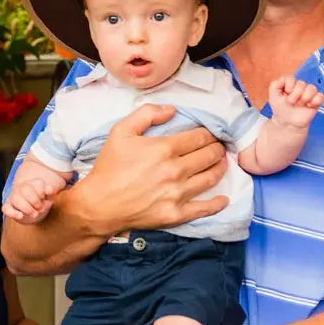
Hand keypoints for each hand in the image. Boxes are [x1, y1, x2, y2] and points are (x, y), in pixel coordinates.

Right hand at [3, 176, 61, 223]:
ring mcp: (14, 196)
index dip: (41, 193)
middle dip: (35, 201)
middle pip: (25, 189)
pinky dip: (13, 213)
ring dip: (27, 208)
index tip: (44, 199)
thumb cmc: (42, 202)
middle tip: (40, 208)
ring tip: (34, 214)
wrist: (33, 211)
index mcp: (33, 183)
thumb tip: (49, 190)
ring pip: (15, 198)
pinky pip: (6, 208)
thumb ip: (50, 193)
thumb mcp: (50, 197)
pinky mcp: (8, 206)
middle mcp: (22, 188)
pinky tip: (20, 216)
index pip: (37, 182)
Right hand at [72, 105, 227, 234]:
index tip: (211, 134)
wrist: (99, 204)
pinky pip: (204, 209)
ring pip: (211, 178)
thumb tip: (172, 110)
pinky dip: (217, 203)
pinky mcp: (176, 214)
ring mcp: (177, 194)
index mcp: (164, 148)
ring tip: (222, 164)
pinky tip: (224, 199)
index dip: (209, 134)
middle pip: (209, 155)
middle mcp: (175, 171)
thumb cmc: (109, 167)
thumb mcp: (121, 131)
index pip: (200, 137)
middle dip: (217, 148)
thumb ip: (147, 114)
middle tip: (219, 147)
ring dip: (220, 168)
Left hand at [267, 76, 323, 128]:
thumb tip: (283, 79)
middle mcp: (300, 87)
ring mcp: (309, 94)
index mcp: (290, 84)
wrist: (287, 122)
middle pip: (301, 84)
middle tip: (292, 102)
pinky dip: (316, 100)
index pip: (291, 79)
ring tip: (301, 104)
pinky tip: (309, 106)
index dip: (288, 87)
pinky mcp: (316, 101)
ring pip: (312, 88)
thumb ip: (275, 85)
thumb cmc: (280, 108)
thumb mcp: (272, 96)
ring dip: (305, 97)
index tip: (285, 96)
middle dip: (295, 95)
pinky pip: (321, 96)